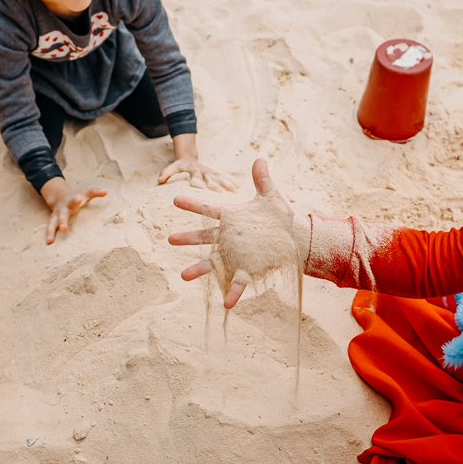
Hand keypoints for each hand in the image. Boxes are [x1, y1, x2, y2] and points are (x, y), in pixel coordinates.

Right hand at [40, 177, 106, 243]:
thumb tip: (106, 191)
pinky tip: (49, 242)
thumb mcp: (85, 193)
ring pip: (52, 222)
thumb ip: (95, 192)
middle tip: (64, 228)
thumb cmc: (77, 197)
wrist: (60, 196)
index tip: (78, 199)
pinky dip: (49, 234)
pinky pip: (50, 228)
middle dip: (63, 221)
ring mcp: (56, 215)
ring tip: (50, 240)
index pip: (74, 200)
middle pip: (62, 214)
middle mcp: (63, 208)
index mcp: (71, 201)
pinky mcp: (53, 221)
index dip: (76, 200)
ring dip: (51, 231)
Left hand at [158, 157, 235, 191]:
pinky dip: (233, 183)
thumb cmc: (180, 167)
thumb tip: (159, 180)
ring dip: (229, 185)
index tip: (202, 188)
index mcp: (194, 170)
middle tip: (226, 193)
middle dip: (219, 185)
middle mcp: (205, 172)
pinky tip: (241, 190)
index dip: (200, 182)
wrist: (188, 158)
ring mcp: (212, 173)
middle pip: (212, 179)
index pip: (197, 177)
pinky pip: (227, 179)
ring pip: (222, 179)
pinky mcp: (217, 175)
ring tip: (238, 192)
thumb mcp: (172, 168)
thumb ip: (166, 173)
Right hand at [168, 158, 292, 307]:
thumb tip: (260, 159)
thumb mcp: (272, 199)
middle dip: (187, 239)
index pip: (208, 209)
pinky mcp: (246, 270)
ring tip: (184, 276)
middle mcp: (228, 238)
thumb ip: (263, 181)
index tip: (175, 200)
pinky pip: (237, 283)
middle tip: (170, 239)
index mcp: (231, 218)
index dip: (193, 204)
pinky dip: (232, 293)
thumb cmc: (279, 219)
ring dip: (199, 269)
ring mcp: (234, 256)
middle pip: (204, 238)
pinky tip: (227, 304)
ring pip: (212, 263)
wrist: (292, 240)